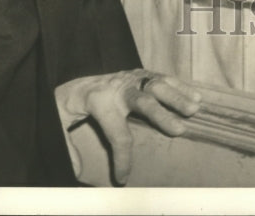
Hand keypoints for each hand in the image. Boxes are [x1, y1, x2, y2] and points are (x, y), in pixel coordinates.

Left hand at [55, 69, 200, 184]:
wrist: (75, 82)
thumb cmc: (70, 107)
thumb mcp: (59, 124)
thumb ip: (66, 146)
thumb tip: (78, 171)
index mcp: (98, 101)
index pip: (116, 132)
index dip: (122, 158)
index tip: (123, 178)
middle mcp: (117, 87)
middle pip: (142, 101)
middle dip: (160, 115)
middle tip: (178, 130)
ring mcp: (131, 78)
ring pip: (156, 84)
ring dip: (177, 96)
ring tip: (194, 109)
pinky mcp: (140, 75)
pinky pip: (162, 78)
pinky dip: (180, 86)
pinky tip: (195, 96)